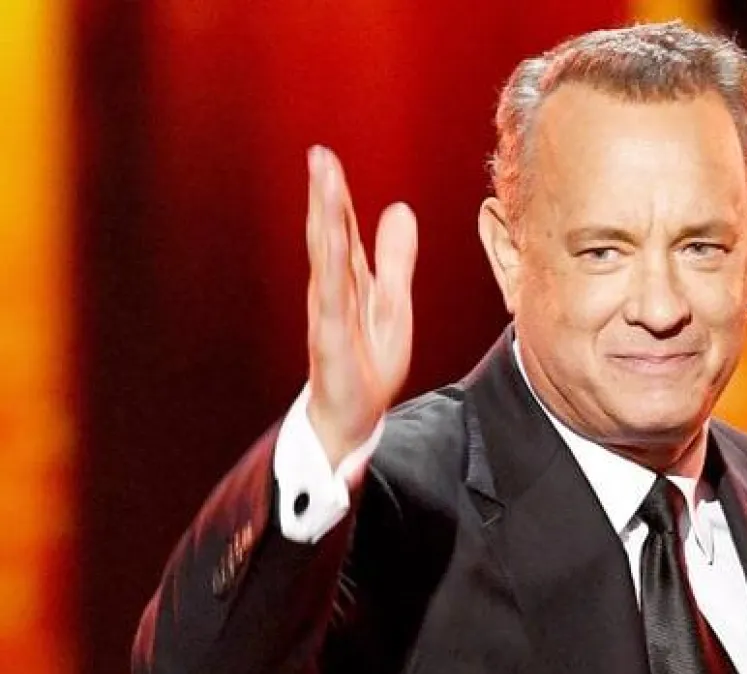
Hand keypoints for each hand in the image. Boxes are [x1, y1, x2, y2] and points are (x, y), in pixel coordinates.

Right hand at [305, 146, 417, 466]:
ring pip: (325, 257)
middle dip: (323, 195)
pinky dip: (330, 264)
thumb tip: (400, 209)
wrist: (353, 418)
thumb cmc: (367, 366)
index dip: (334, 196)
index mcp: (347, 282)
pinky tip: (330, 238)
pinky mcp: (330, 336)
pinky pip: (332, 294)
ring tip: (322, 181)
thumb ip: (395, 259)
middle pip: (327, 236)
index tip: (325, 158)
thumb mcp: (392, 304)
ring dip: (323, 218)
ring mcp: (328, 313)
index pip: (340, 232)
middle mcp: (332, 292)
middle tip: (318, 155)